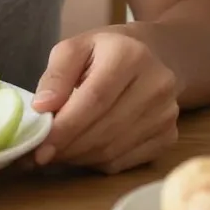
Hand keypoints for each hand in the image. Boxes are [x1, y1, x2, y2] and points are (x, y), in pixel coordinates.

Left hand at [30, 29, 179, 173]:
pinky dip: (97, 161)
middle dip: (68, 146)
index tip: (40, 144)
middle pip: (105, 129)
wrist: (152, 55)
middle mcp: (155, 86)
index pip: (95, 99)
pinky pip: (126, 161)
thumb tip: (41, 107)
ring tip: (57, 152)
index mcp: (130, 55)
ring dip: (80, 157)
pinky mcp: (169, 136)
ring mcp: (166, 114)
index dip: (66, 126)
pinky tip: (81, 152)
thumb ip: (56, 75)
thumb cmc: (105, 50)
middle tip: (41, 153)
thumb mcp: (75, 47)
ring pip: (114, 150)